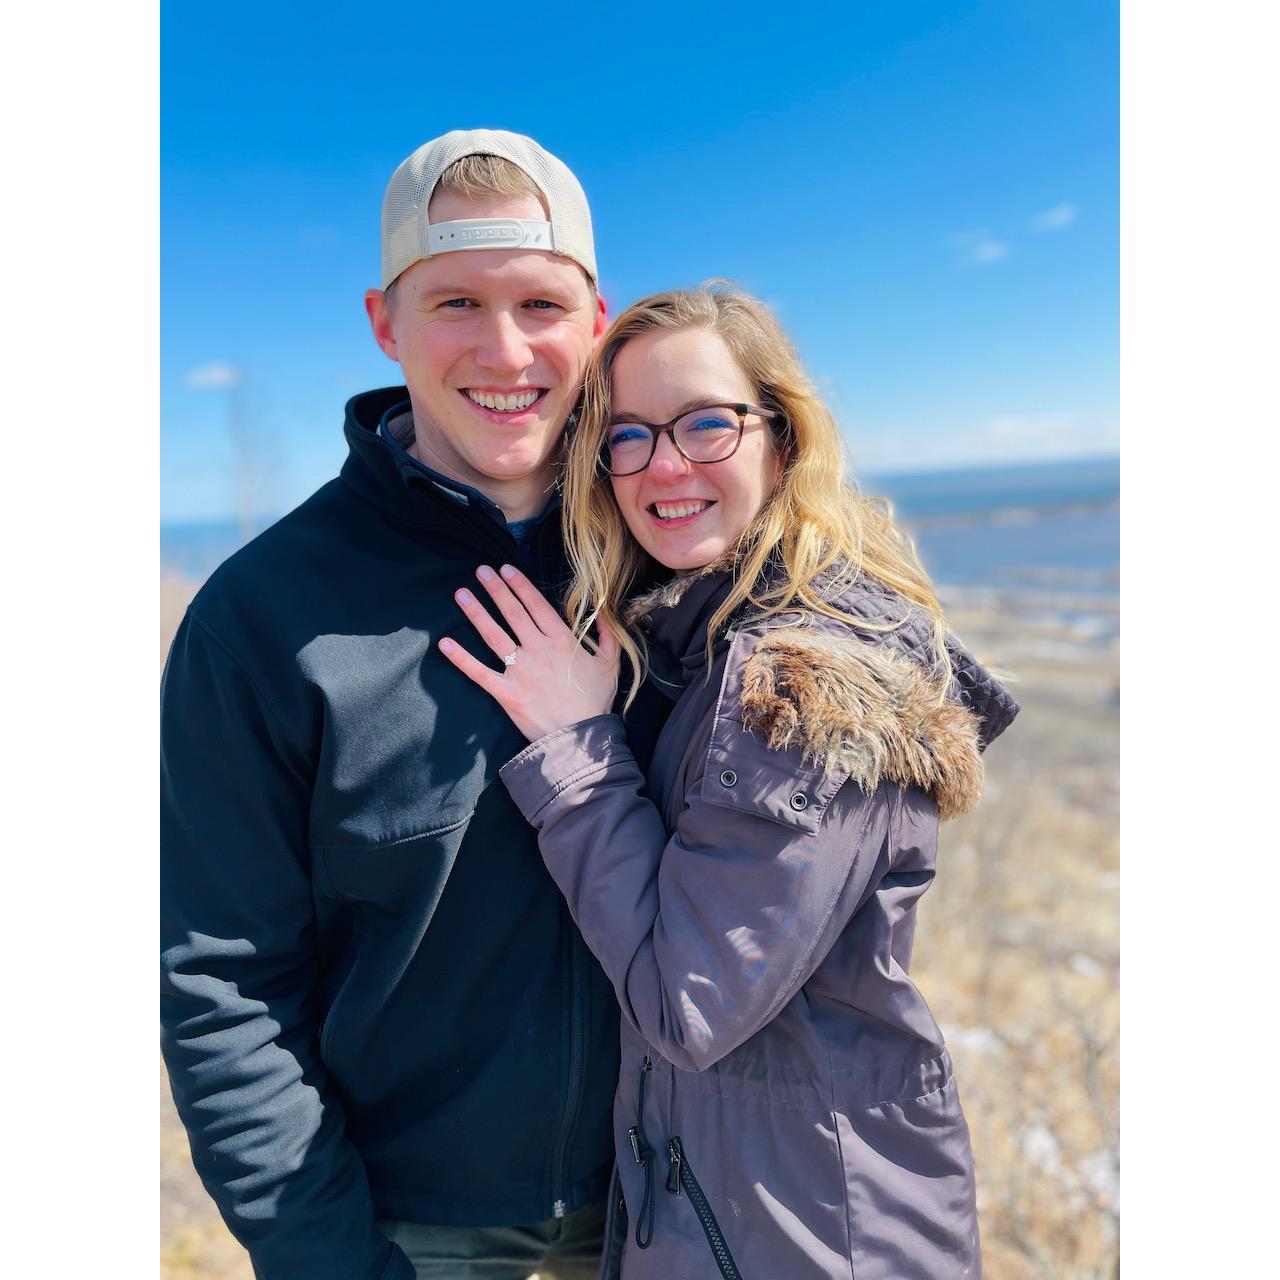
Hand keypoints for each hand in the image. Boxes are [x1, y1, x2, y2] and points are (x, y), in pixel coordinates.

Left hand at [440, 563, 620, 742]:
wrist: (581, 739)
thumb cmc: (595, 702)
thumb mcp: (611, 665)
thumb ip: (608, 636)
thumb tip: (605, 615)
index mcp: (562, 642)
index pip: (537, 606)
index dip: (520, 586)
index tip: (506, 569)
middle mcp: (539, 651)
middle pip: (513, 614)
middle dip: (496, 590)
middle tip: (481, 571)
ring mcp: (521, 672)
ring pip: (494, 636)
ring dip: (476, 613)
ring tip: (461, 594)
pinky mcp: (507, 693)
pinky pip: (479, 673)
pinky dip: (461, 658)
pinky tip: (445, 643)